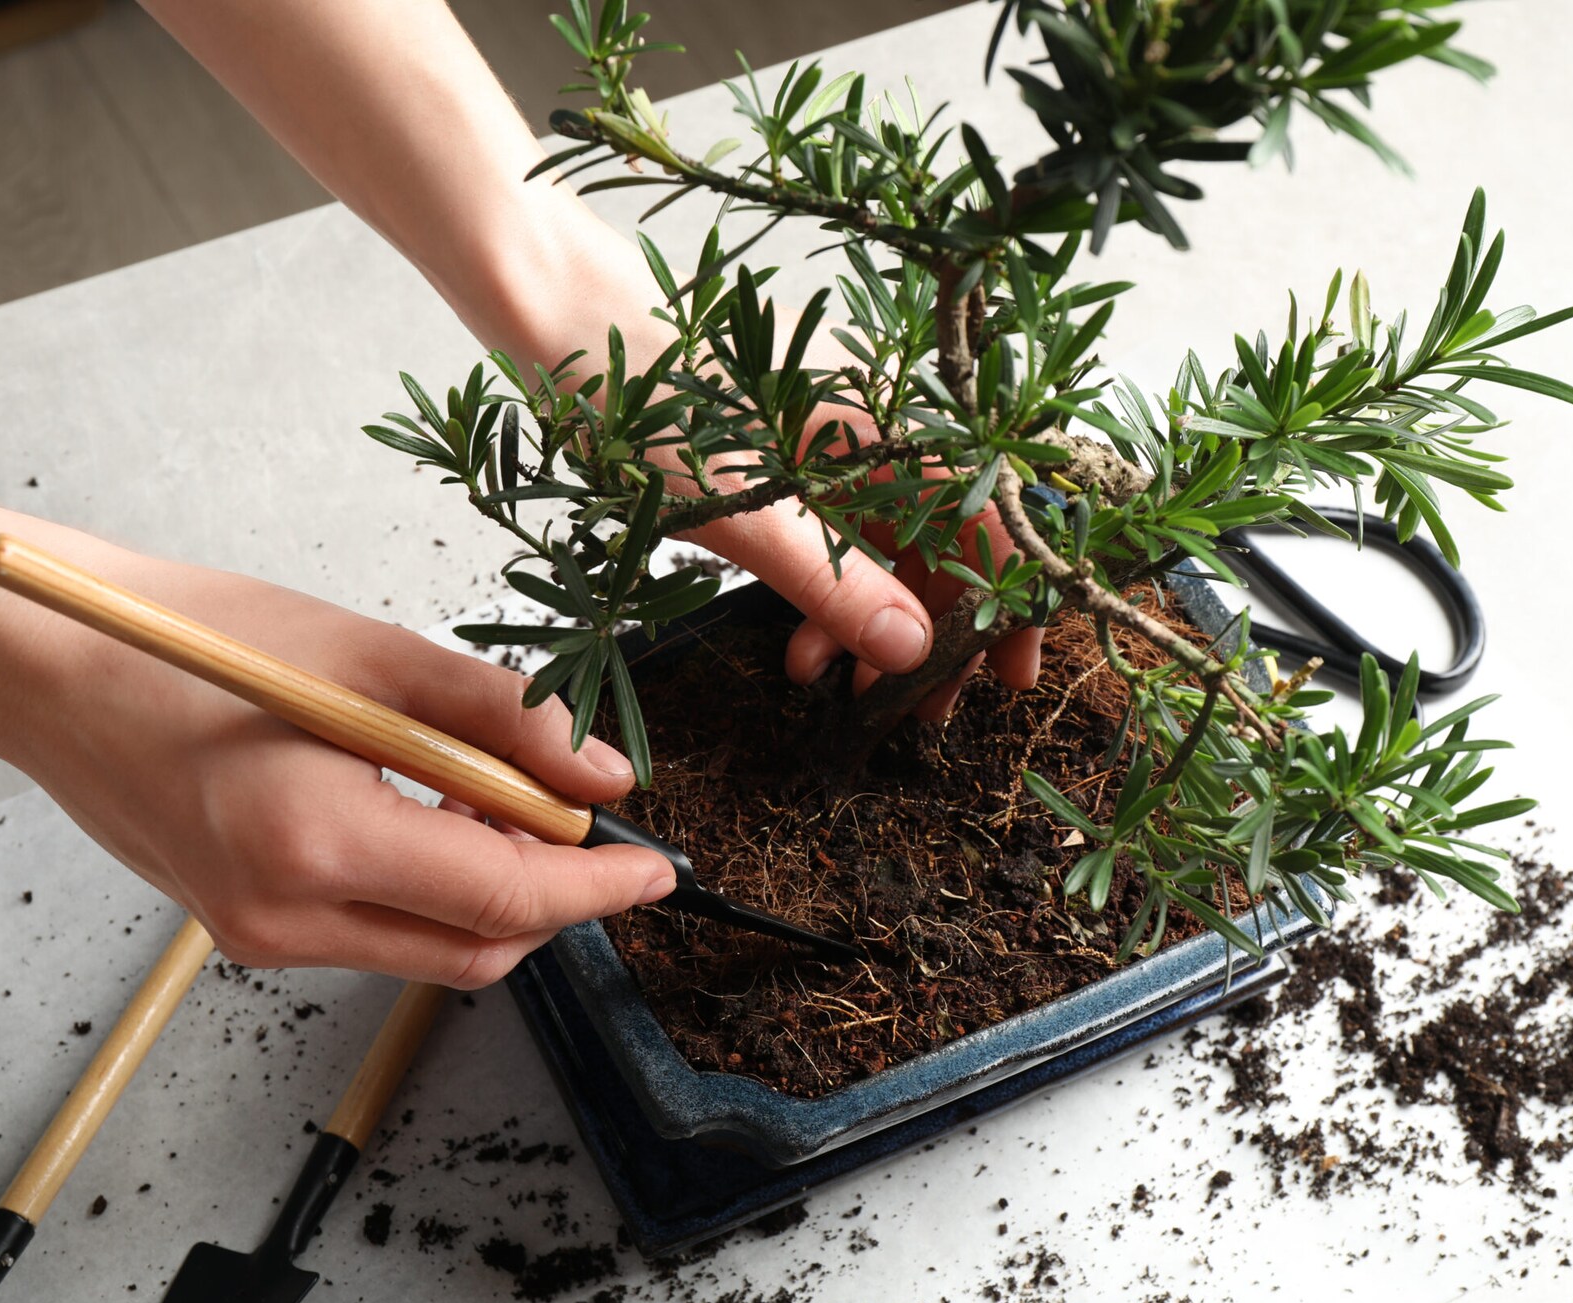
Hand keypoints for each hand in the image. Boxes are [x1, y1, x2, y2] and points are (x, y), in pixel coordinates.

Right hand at [18, 556, 674, 985]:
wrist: (54, 669)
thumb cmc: (194, 643)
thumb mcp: (372, 660)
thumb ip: (503, 720)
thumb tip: (602, 780)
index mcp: (318, 844)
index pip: (504, 898)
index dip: (595, 888)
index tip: (657, 869)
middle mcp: (284, 917)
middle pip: (476, 949)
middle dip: (547, 895)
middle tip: (567, 811)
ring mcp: (257, 936)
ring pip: (428, 950)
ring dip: (486, 890)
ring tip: (484, 794)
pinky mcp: (242, 931)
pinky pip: (373, 935)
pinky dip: (425, 888)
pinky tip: (422, 813)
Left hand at [677, 334, 1043, 719]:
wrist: (563, 321)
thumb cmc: (651, 395)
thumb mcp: (745, 511)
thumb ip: (833, 582)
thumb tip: (910, 649)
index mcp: (893, 419)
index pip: (991, 512)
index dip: (1008, 596)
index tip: (1009, 672)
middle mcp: (882, 425)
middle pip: (947, 539)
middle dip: (935, 632)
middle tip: (918, 710)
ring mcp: (839, 441)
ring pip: (892, 548)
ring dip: (876, 625)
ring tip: (843, 692)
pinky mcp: (796, 458)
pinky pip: (839, 537)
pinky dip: (829, 598)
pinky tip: (800, 651)